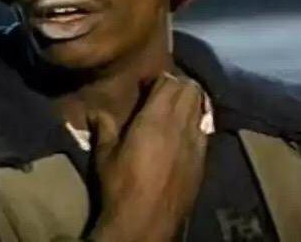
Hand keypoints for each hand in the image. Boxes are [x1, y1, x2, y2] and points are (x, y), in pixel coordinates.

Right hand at [87, 72, 208, 241]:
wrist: (145, 222)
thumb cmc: (120, 186)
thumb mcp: (105, 155)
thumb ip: (104, 127)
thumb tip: (95, 111)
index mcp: (155, 119)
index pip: (170, 82)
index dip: (161, 77)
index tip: (148, 83)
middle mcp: (180, 125)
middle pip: (190, 89)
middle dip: (179, 84)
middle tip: (163, 91)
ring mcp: (196, 142)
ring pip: (202, 106)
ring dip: (191, 100)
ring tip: (176, 106)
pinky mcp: (202, 160)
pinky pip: (205, 129)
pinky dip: (198, 121)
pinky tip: (186, 130)